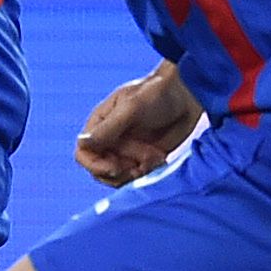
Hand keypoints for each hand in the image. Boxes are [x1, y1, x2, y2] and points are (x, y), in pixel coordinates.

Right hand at [75, 65, 205, 185]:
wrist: (188, 95)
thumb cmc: (157, 93)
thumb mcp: (131, 108)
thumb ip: (108, 128)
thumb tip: (82, 144)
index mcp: (101, 124)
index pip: (84, 153)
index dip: (95, 165)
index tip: (116, 168)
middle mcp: (110, 139)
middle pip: (100, 170)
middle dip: (119, 172)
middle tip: (140, 165)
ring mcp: (127, 150)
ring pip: (119, 177)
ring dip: (135, 174)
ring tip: (154, 158)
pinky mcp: (144, 158)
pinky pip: (138, 177)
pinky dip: (148, 174)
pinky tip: (161, 160)